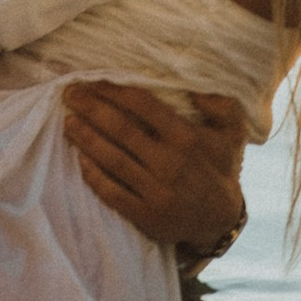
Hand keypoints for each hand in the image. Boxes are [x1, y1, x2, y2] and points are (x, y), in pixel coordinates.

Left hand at [61, 84, 247, 259]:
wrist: (220, 221)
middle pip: (121, 129)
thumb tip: (194, 86)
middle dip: (91, 108)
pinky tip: (79, 158)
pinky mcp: (145, 215)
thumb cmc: (221, 167)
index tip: (93, 80)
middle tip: (69, 94)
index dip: (114, 90)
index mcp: (186, 137)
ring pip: (112, 159)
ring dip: (85, 138)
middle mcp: (169, 163)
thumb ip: (220, 104)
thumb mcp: (233, 132)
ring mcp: (156, 191)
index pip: (142, 105)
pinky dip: (93, 174)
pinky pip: (112, 192)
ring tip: (68, 121)